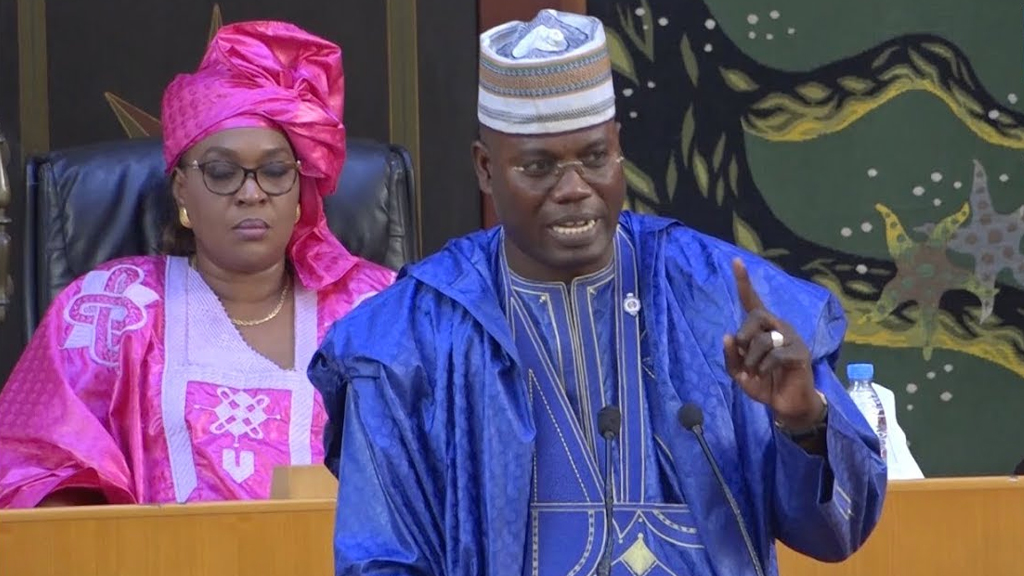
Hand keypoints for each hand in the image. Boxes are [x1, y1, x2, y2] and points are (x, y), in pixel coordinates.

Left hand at [723, 258, 823, 429]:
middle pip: (756, 315)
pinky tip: (767, 374)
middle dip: (745, 335)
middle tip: (744, 354)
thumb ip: (731, 356)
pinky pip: (775, 355)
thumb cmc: (763, 383)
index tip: (735, 261)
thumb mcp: (740, 372)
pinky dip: (765, 368)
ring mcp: (792, 338)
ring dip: (753, 360)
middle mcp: (779, 327)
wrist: (786, 404)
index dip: (744, 282)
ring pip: (764, 339)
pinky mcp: (800, 353)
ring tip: (756, 372)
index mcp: (763, 328)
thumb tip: (727, 336)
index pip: (752, 300)